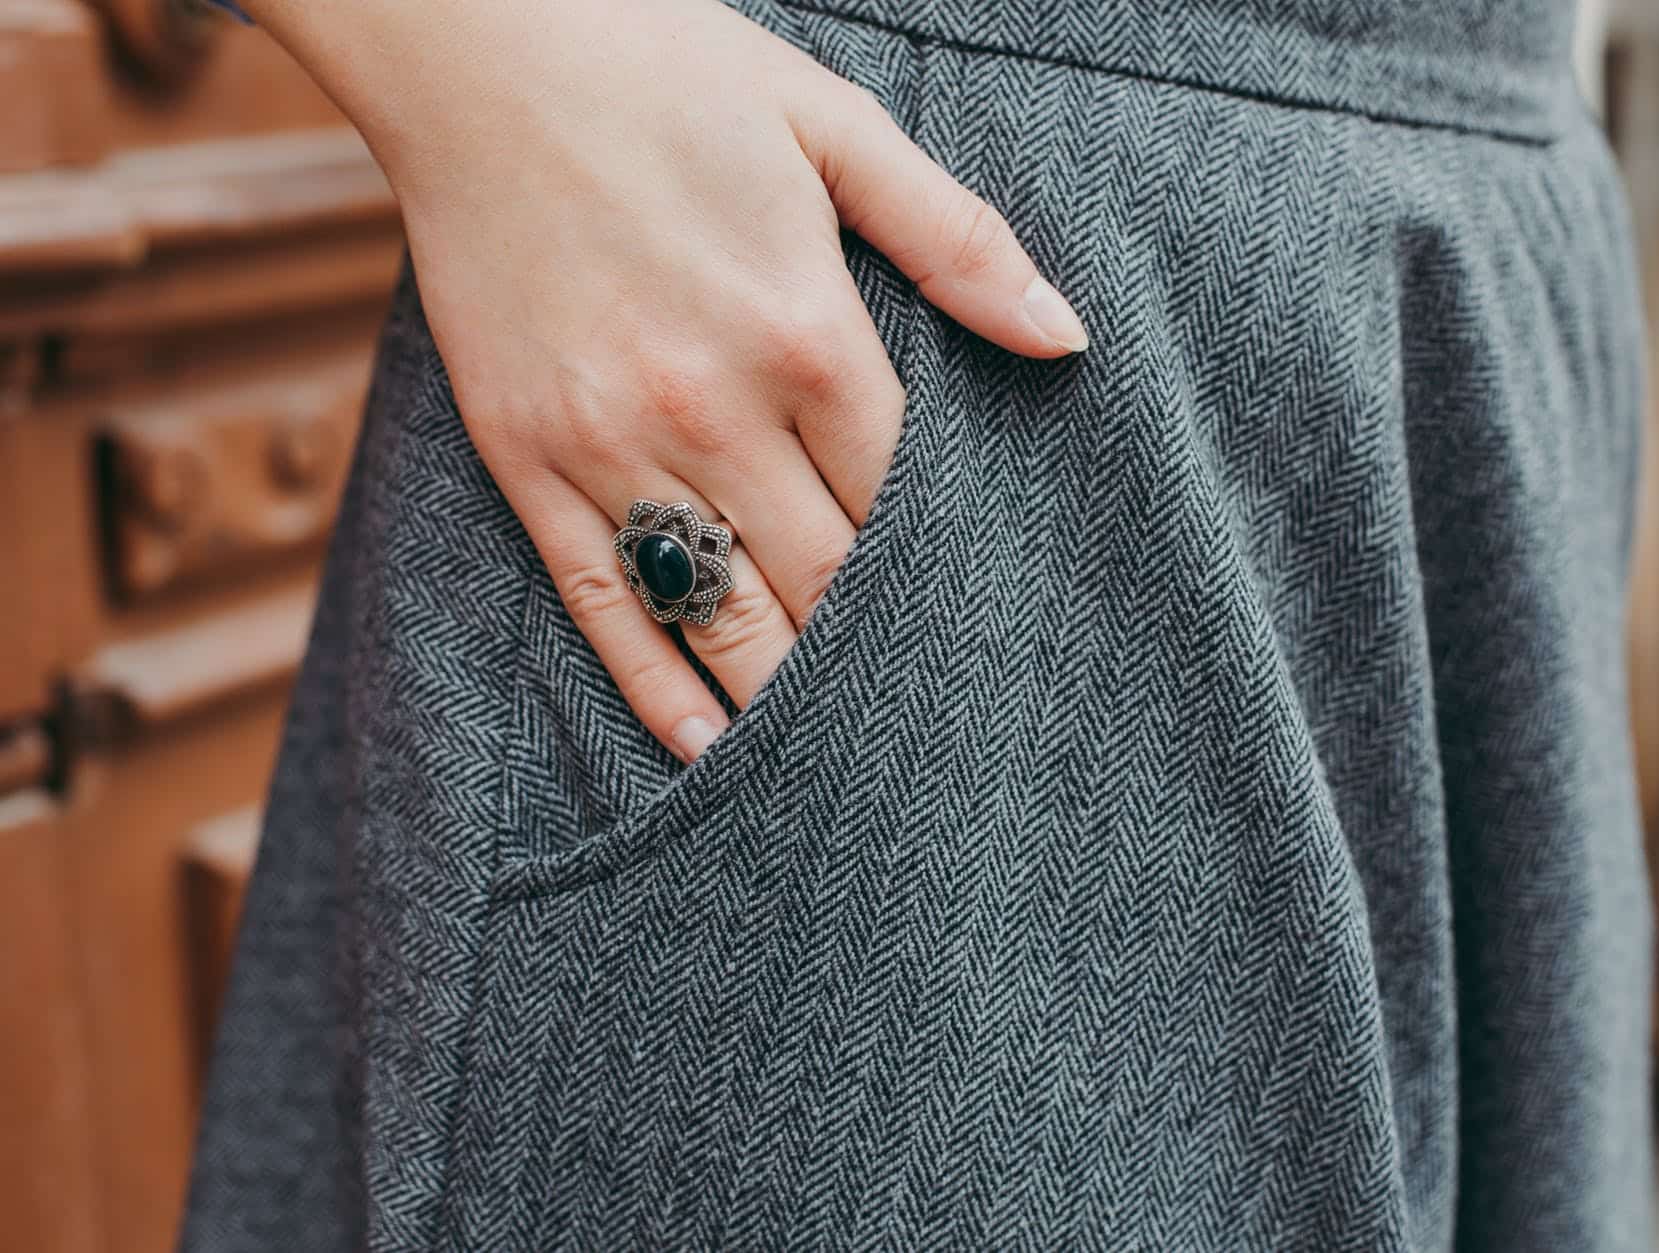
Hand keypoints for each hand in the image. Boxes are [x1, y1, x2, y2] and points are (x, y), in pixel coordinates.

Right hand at [247, 0, 1086, 761]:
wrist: (473, 42)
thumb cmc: (669, 75)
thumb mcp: (835, 126)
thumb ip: (956, 242)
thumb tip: (1066, 338)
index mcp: (808, 331)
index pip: (906, 504)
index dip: (950, 581)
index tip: (986, 644)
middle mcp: (713, 408)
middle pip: (827, 582)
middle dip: (884, 662)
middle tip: (939, 741)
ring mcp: (608, 442)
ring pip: (721, 613)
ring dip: (787, 701)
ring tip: (842, 776)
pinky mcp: (523, 456)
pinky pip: (600, 599)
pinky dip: (652, 685)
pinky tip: (701, 747)